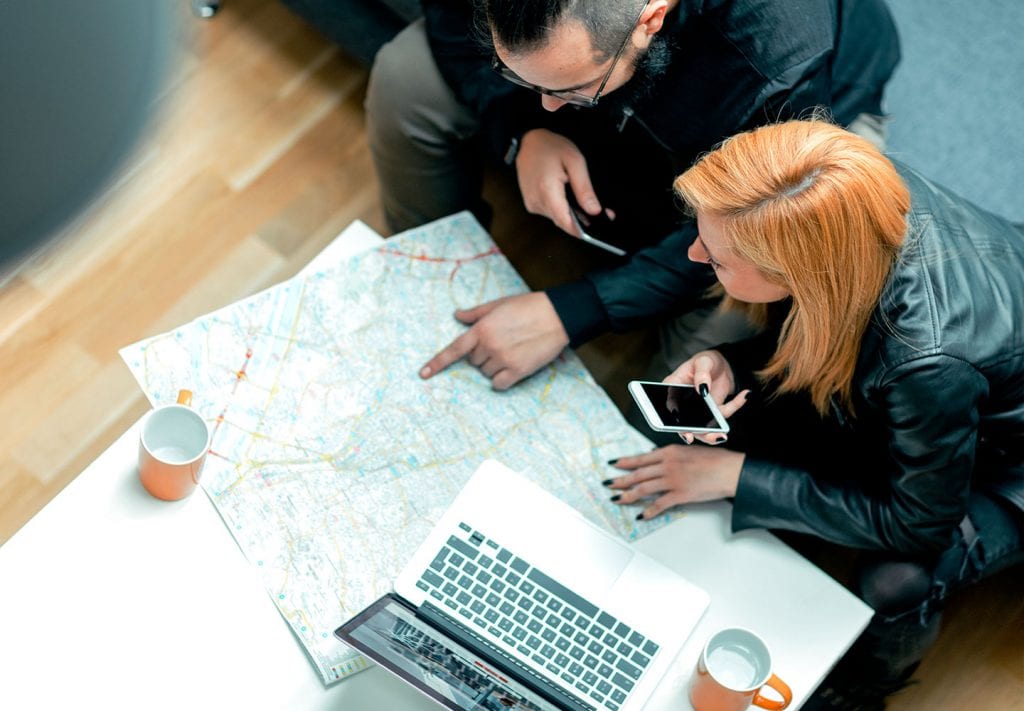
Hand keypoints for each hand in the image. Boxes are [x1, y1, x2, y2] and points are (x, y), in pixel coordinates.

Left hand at [419, 292, 569, 389]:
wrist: (557, 315)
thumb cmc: (528, 306)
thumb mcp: (498, 304)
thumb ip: (476, 313)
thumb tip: (457, 315)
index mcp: (482, 329)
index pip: (454, 349)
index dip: (437, 363)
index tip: (423, 374)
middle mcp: (489, 345)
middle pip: (473, 362)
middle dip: (482, 355)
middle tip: (501, 343)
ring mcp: (503, 359)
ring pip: (486, 373)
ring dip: (494, 366)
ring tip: (511, 351)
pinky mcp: (518, 370)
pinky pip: (499, 384)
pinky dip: (502, 380)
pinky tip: (512, 369)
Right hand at [516, 129, 602, 234]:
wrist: (528, 141)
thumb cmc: (550, 147)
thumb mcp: (575, 162)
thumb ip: (584, 188)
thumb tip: (594, 210)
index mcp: (547, 191)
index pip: (566, 222)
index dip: (582, 231)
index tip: (597, 232)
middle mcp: (537, 201)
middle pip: (563, 222)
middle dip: (582, 221)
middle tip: (602, 213)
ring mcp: (532, 203)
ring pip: (557, 218)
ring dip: (572, 214)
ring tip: (584, 201)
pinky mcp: (531, 203)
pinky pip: (551, 212)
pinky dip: (562, 209)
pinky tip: (569, 198)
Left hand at [606, 445, 744, 519]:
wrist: (729, 470)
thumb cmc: (714, 459)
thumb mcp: (689, 450)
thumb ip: (672, 455)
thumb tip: (659, 459)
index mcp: (669, 452)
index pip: (641, 458)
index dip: (625, 462)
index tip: (614, 465)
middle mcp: (667, 465)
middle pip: (638, 474)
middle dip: (621, 480)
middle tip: (609, 484)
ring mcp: (672, 480)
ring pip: (643, 489)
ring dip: (628, 495)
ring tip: (618, 500)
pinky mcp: (680, 495)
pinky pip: (660, 504)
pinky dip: (649, 511)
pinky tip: (642, 515)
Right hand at [665, 350, 748, 443]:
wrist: (721, 365)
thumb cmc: (705, 361)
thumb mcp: (703, 362)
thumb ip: (701, 374)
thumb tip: (703, 389)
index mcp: (673, 388)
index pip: (669, 404)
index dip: (672, 418)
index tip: (681, 426)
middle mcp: (684, 404)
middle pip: (683, 423)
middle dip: (689, 433)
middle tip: (692, 438)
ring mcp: (698, 411)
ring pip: (702, 428)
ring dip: (711, 434)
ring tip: (721, 436)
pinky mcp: (714, 412)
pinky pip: (723, 415)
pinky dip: (736, 405)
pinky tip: (745, 394)